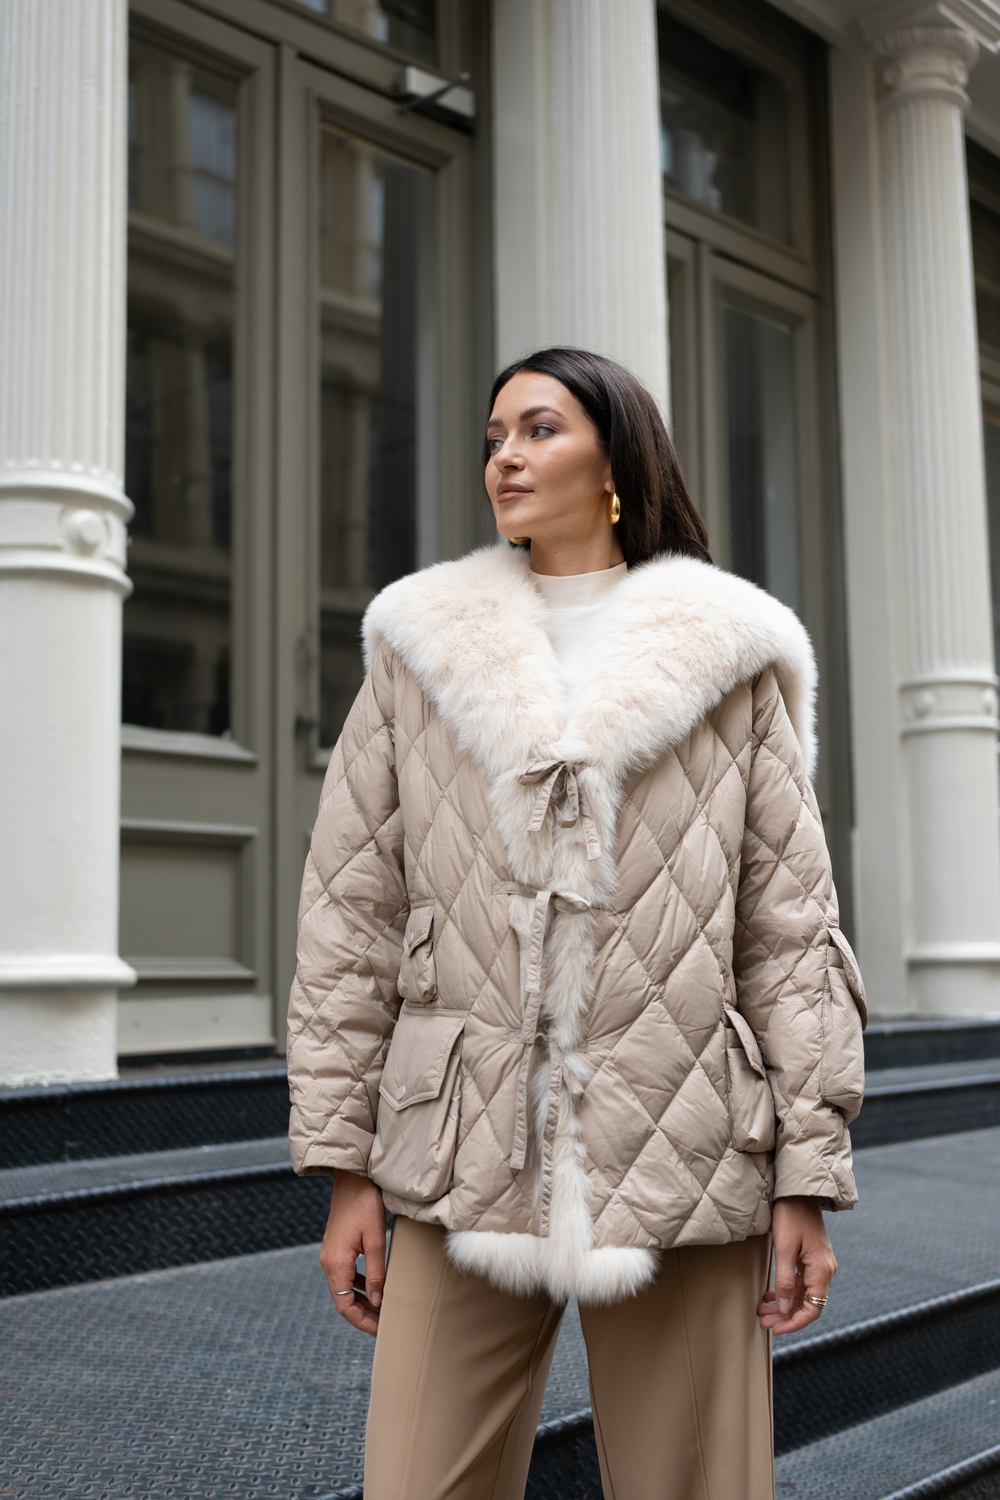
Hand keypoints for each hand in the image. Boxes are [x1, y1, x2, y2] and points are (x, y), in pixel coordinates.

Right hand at [318, 1169, 386, 1335]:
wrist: (351, 1177)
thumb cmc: (365, 1204)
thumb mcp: (376, 1240)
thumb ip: (376, 1272)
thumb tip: (379, 1300)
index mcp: (336, 1263)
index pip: (345, 1306)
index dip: (363, 1322)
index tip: (381, 1330)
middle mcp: (328, 1261)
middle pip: (343, 1300)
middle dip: (363, 1315)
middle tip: (385, 1324)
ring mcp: (330, 1253)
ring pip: (344, 1288)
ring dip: (361, 1301)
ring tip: (381, 1310)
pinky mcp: (335, 1246)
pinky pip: (344, 1274)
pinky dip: (358, 1285)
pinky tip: (373, 1286)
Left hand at [757, 1196, 836, 1335]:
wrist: (798, 1190)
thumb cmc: (790, 1215)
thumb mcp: (784, 1249)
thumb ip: (785, 1281)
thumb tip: (786, 1309)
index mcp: (822, 1270)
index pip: (813, 1308)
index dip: (795, 1323)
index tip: (776, 1329)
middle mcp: (825, 1270)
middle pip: (808, 1303)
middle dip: (785, 1316)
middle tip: (763, 1321)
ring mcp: (819, 1263)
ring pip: (803, 1294)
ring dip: (784, 1304)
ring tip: (763, 1311)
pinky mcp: (811, 1257)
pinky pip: (801, 1281)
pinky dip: (786, 1290)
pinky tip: (771, 1295)